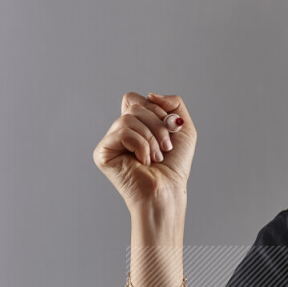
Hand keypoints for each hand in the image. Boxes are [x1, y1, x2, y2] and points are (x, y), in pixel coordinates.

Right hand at [93, 91, 195, 211]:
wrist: (168, 192)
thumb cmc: (175, 167)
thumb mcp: (185, 129)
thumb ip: (174, 104)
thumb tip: (150, 94)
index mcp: (135, 125)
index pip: (135, 99)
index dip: (154, 108)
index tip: (169, 128)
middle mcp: (119, 132)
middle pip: (133, 105)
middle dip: (157, 125)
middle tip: (165, 148)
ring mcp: (110, 142)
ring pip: (128, 118)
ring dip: (150, 138)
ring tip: (156, 158)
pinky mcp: (102, 153)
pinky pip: (122, 132)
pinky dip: (140, 145)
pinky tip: (143, 162)